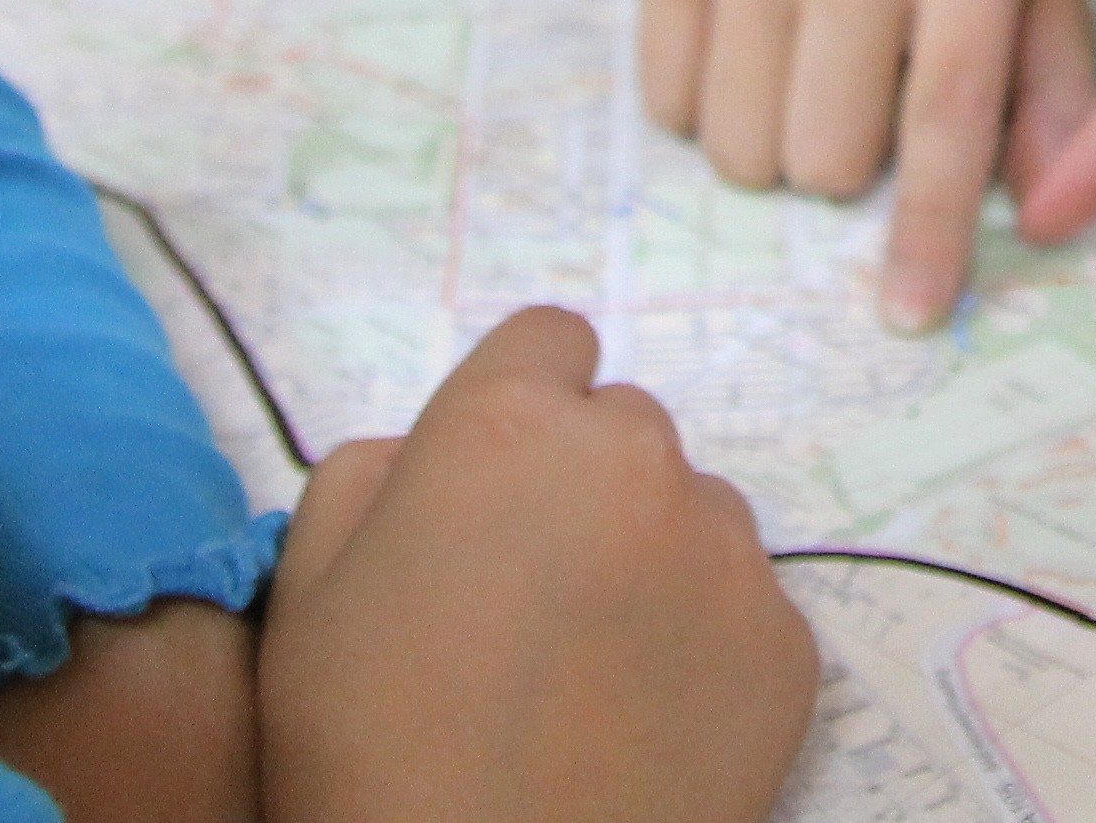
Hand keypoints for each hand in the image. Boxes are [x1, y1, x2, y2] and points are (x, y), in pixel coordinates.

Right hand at [259, 309, 818, 822]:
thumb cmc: (368, 753)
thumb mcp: (304, 594)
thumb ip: (367, 474)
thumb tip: (424, 449)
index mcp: (511, 427)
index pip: (549, 342)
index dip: (518, 407)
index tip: (494, 485)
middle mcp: (639, 459)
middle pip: (622, 432)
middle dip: (581, 488)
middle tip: (525, 601)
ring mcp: (730, 550)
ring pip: (691, 516)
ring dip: (648, 561)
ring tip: (582, 678)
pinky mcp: (790, 643)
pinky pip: (743, 608)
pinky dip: (702, 647)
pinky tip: (640, 726)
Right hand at [641, 0, 1095, 332]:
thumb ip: (1059, 95)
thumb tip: (1043, 216)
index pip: (949, 114)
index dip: (931, 229)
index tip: (912, 314)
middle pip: (830, 154)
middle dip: (850, 167)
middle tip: (867, 101)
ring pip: (743, 145)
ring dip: (780, 146)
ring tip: (814, 71)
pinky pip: (669, 101)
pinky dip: (711, 105)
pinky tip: (756, 38)